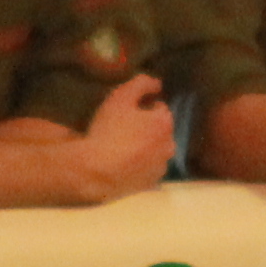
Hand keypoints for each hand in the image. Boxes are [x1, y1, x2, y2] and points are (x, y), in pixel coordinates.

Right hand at [71, 75, 173, 200]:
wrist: (96, 172)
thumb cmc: (108, 131)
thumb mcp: (120, 98)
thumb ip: (141, 84)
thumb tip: (157, 83)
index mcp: (164, 123)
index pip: (159, 108)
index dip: (142, 108)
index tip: (125, 113)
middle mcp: (169, 145)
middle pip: (159, 130)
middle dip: (146, 128)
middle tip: (122, 129)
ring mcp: (161, 166)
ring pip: (155, 150)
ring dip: (144, 146)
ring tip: (121, 148)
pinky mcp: (152, 183)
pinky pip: (148, 168)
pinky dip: (141, 164)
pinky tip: (123, 163)